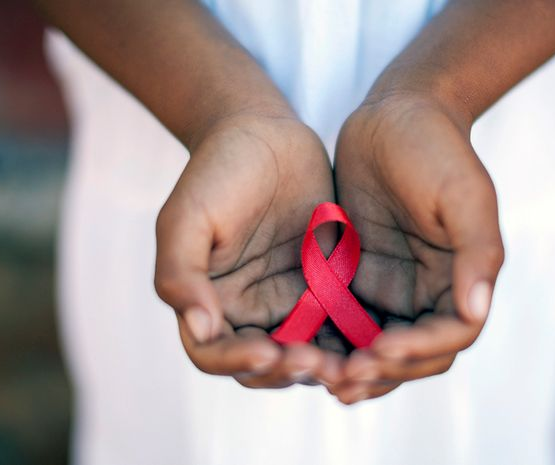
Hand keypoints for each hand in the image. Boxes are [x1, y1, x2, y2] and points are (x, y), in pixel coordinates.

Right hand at [154, 107, 344, 388]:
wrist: (265, 134)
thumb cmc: (216, 171)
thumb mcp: (186, 216)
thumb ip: (181, 273)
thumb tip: (200, 328)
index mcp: (208, 303)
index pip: (215, 353)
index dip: (238, 361)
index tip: (271, 351)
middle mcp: (248, 313)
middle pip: (265, 366)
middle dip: (289, 370)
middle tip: (317, 362)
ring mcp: (291, 303)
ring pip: (308, 355)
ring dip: (326, 366)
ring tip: (350, 362)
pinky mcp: (328, 290)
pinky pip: (343, 326)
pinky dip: (354, 341)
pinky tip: (374, 338)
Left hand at [330, 93, 503, 402]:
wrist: (394, 114)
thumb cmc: (435, 147)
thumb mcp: (463, 192)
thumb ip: (477, 251)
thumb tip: (476, 311)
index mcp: (464, 278)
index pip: (450, 335)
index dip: (418, 350)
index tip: (380, 349)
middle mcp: (432, 293)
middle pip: (415, 355)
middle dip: (383, 370)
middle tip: (343, 378)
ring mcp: (394, 289)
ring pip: (378, 349)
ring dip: (356, 368)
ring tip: (323, 377)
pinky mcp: (358, 280)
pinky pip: (345, 324)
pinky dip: (331, 343)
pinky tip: (302, 349)